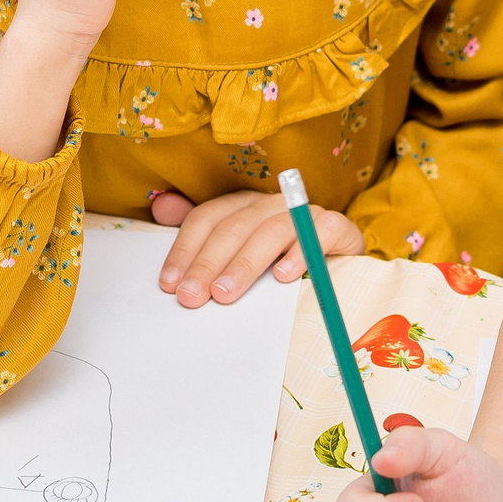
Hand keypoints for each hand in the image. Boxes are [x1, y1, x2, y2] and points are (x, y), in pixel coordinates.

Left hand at [150, 189, 360, 306]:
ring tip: (226, 293)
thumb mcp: (239, 251)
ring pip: (271, 231)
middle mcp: (271, 204)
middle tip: (192, 296)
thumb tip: (161, 207)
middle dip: (209, 263)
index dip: (185, 250)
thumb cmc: (282, 260)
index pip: (207, 219)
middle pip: (234, 227)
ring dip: (245, 264)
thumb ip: (201, 232)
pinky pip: (318, 234)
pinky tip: (284, 277)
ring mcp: (304, 213)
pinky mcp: (336, 227)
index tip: (170, 284)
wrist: (341, 264)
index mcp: (242, 206)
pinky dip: (300, 254)